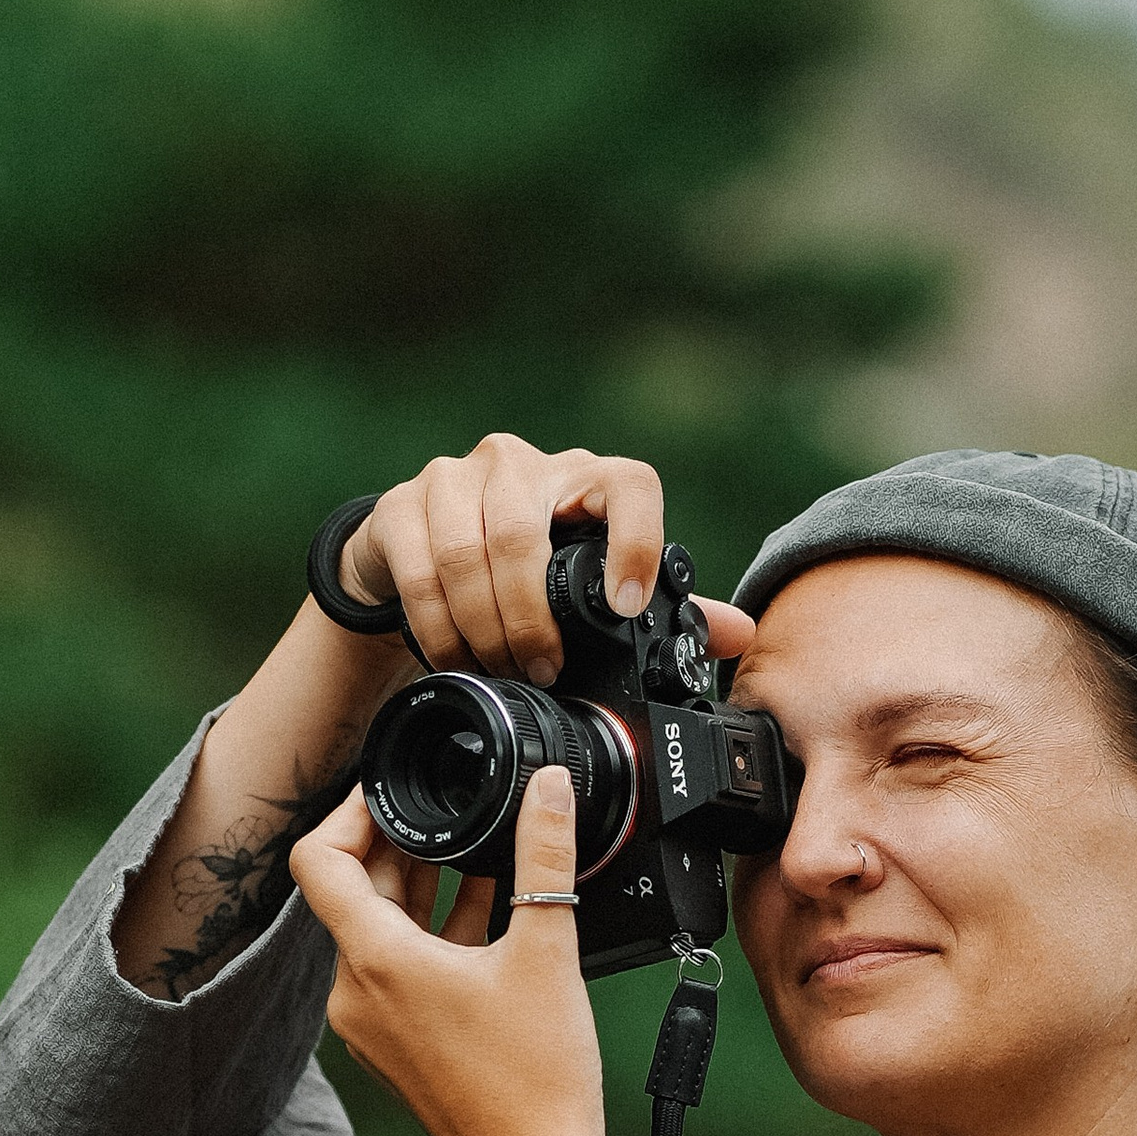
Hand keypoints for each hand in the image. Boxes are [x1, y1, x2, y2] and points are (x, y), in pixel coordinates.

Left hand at [290, 768, 613, 1135]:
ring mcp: (370, 1025)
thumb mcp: (548, 948)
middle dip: (398, 847)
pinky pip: (395, 972)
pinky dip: (428, 937)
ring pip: (376, 932)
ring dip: (419, 890)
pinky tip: (483, 918)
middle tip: (445, 814)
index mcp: (376, 961)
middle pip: (352, 892)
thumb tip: (551, 787)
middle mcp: (357, 993)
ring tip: (471, 857)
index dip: (351, 812)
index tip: (392, 792)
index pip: (320, 859)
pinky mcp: (394, 1046)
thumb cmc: (535, 1080)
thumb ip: (545, 854)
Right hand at [342, 435, 665, 681]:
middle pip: (524, 536)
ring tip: (499, 671)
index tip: (627, 605)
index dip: (634, 540)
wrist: (419, 551)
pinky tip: (456, 660)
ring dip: (484, 629)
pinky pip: (419, 575)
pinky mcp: (400, 507)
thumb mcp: (590, 585)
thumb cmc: (524, 568)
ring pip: (467, 556)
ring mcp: (452, 478)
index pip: (627, 483)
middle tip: (541, 670)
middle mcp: (518, 464)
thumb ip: (662, 606)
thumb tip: (737, 632)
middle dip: (531, 620)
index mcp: (582, 478)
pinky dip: (440, 631)